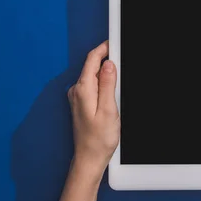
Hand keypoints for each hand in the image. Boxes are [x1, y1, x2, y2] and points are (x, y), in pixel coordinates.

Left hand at [67, 41, 119, 173]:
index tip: (116, 42)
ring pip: (92, 75)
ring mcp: (77, 97)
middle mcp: (77, 91)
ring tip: (120, 74)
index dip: (105, 48)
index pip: (92, 59)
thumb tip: (109, 64)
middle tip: (122, 57)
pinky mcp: (80, 103)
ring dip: (105, 71)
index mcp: (83, 90)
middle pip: (92, 65)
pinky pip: (91, 85)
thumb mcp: (109, 110)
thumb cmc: (99, 139)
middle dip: (107, 58)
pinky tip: (111, 90)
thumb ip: (107, 84)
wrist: (89, 158)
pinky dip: (102, 82)